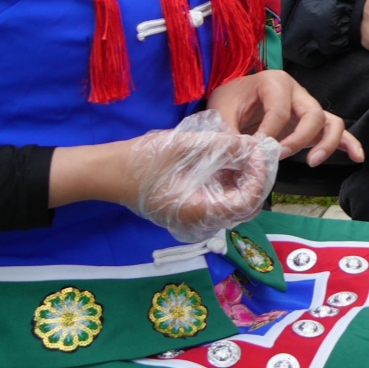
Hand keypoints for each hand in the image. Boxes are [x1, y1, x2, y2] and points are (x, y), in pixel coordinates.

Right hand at [125, 111, 279, 241]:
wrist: (109, 172)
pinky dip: (229, 182)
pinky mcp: (190, 211)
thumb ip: (225, 146)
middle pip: (245, 207)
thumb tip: (254, 145)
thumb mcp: (189, 146)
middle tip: (256, 150)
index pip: (247, 202)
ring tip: (243, 151)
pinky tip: (228, 160)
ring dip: (243, 179)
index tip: (259, 151)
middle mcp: (200, 222)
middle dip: (256, 178)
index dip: (260, 176)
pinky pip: (219, 201)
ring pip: (233, 204)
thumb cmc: (145, 160)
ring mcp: (195, 219)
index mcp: (200, 211)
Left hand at [206, 69, 363, 169]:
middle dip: (300, 138)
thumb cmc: (229, 102)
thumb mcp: (220, 112)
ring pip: (330, 121)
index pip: (280, 111)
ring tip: (313, 161)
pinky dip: (349, 143)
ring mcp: (308, 107)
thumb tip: (244, 153)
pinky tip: (357, 157)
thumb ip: (228, 132)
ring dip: (327, 142)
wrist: (233, 99)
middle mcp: (297, 92)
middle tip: (280, 155)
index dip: (269, 134)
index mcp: (275, 82)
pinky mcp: (313, 123)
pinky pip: (336, 130)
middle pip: (312, 113)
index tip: (255, 151)